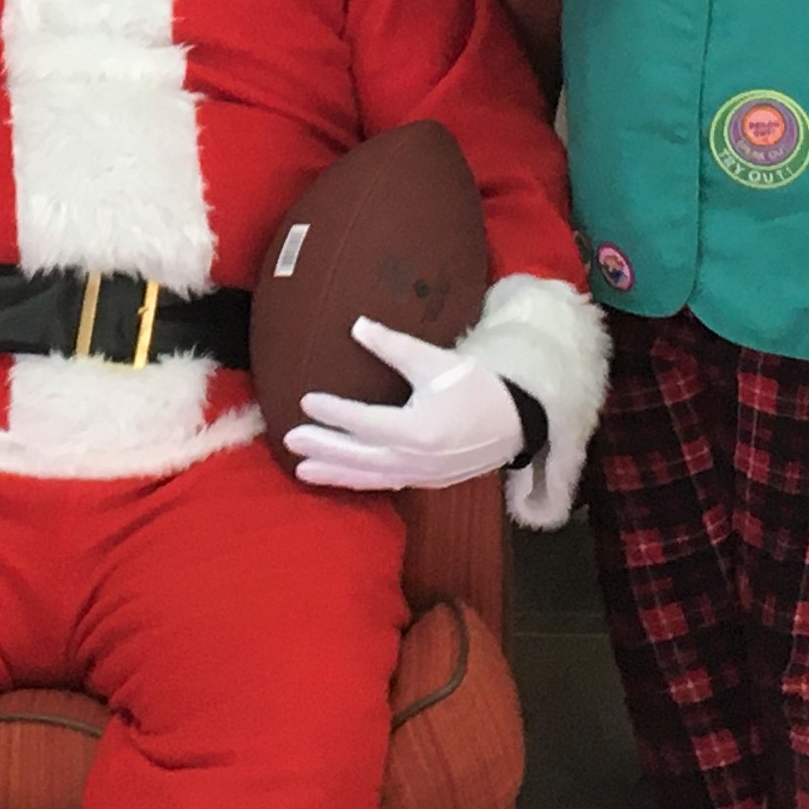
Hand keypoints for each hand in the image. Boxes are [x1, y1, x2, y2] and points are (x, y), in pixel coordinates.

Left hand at [287, 319, 525, 490]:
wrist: (517, 420)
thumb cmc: (478, 386)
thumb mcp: (437, 362)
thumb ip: (394, 347)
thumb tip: (357, 325)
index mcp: (418, 430)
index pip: (364, 421)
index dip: (333, 412)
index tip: (306, 400)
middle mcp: (415, 459)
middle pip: (359, 455)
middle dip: (323, 447)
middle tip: (290, 438)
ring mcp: (420, 474)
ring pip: (369, 475)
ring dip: (334, 472)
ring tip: (302, 470)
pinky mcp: (426, 480)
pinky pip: (385, 483)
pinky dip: (360, 481)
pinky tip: (340, 477)